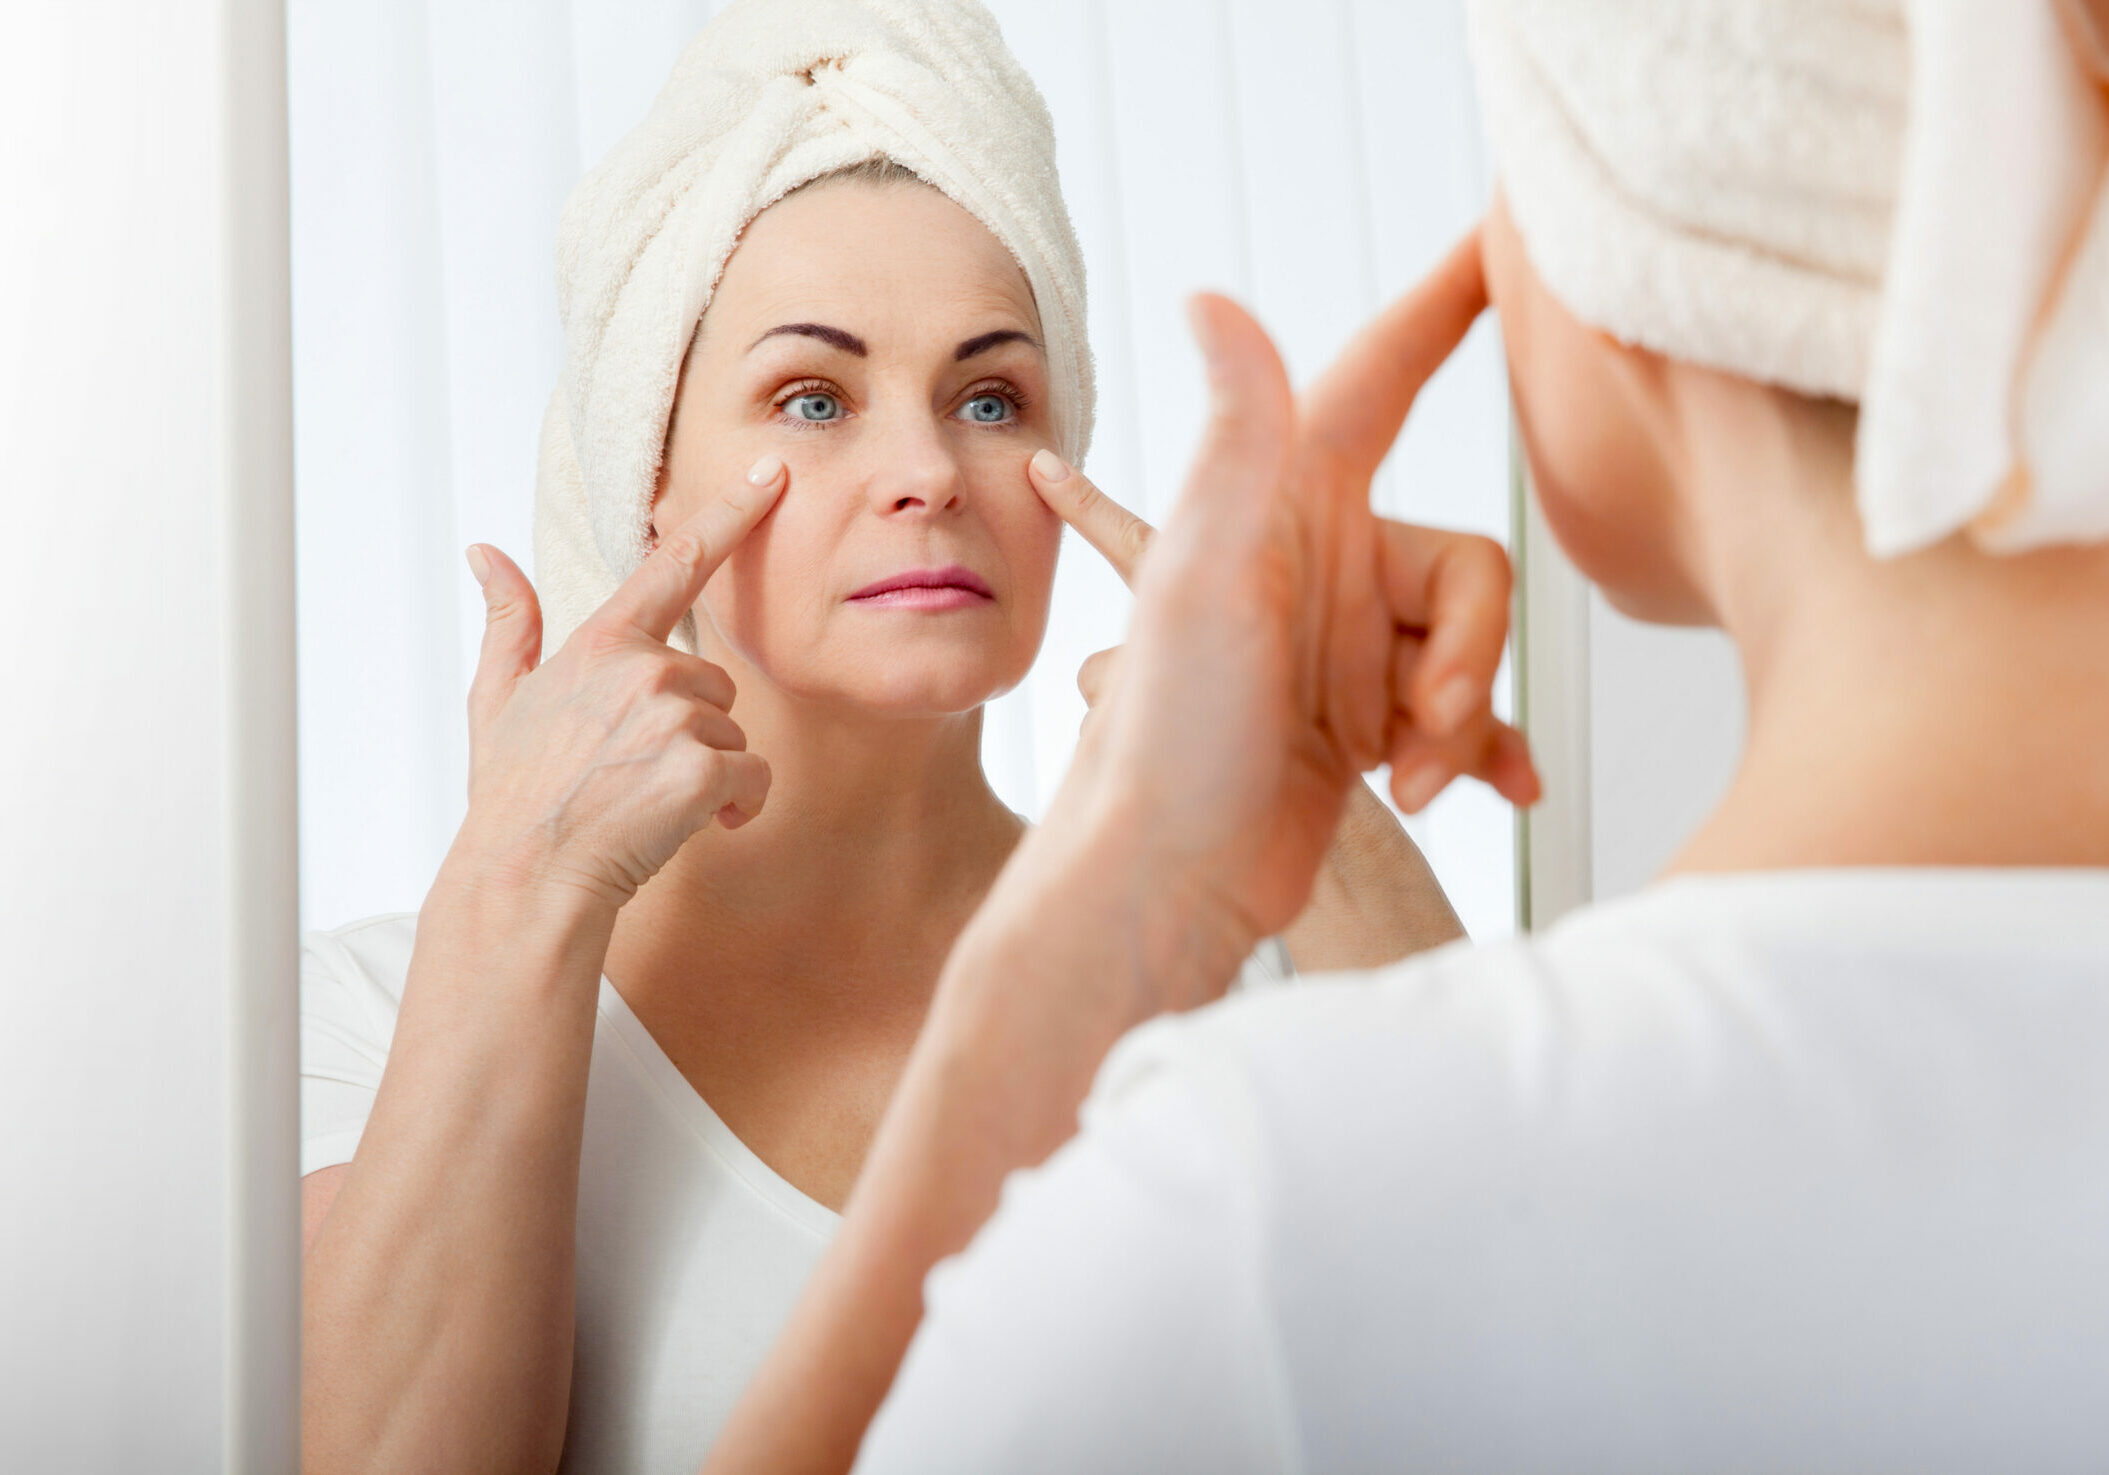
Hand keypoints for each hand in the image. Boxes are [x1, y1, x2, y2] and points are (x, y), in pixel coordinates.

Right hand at [453, 457, 787, 908]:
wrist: (526, 879)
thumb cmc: (516, 797)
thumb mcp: (496, 701)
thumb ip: (508, 622)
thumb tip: (484, 553)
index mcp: (601, 643)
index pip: (676, 562)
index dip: (733, 513)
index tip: (776, 473)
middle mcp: (642, 668)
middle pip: (714, 685)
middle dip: (690, 729)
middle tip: (633, 774)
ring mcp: (673, 717)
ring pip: (734, 733)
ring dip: (708, 771)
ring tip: (647, 802)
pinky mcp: (702, 767)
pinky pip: (753, 778)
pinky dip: (735, 806)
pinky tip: (690, 825)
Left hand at [1056, 230, 1536, 954]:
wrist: (1167, 880)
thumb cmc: (1172, 733)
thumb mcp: (1201, 572)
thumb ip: (1235, 439)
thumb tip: (1208, 295)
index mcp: (1282, 504)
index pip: (1383, 375)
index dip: (1444, 306)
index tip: (1503, 239)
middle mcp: (1316, 562)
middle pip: (1469, 572)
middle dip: (1463, 659)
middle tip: (1415, 728)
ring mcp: (1340, 645)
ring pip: (1469, 654)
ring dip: (1456, 724)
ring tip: (1406, 782)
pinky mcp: (1356, 720)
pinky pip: (1457, 718)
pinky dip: (1475, 754)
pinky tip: (1502, 793)